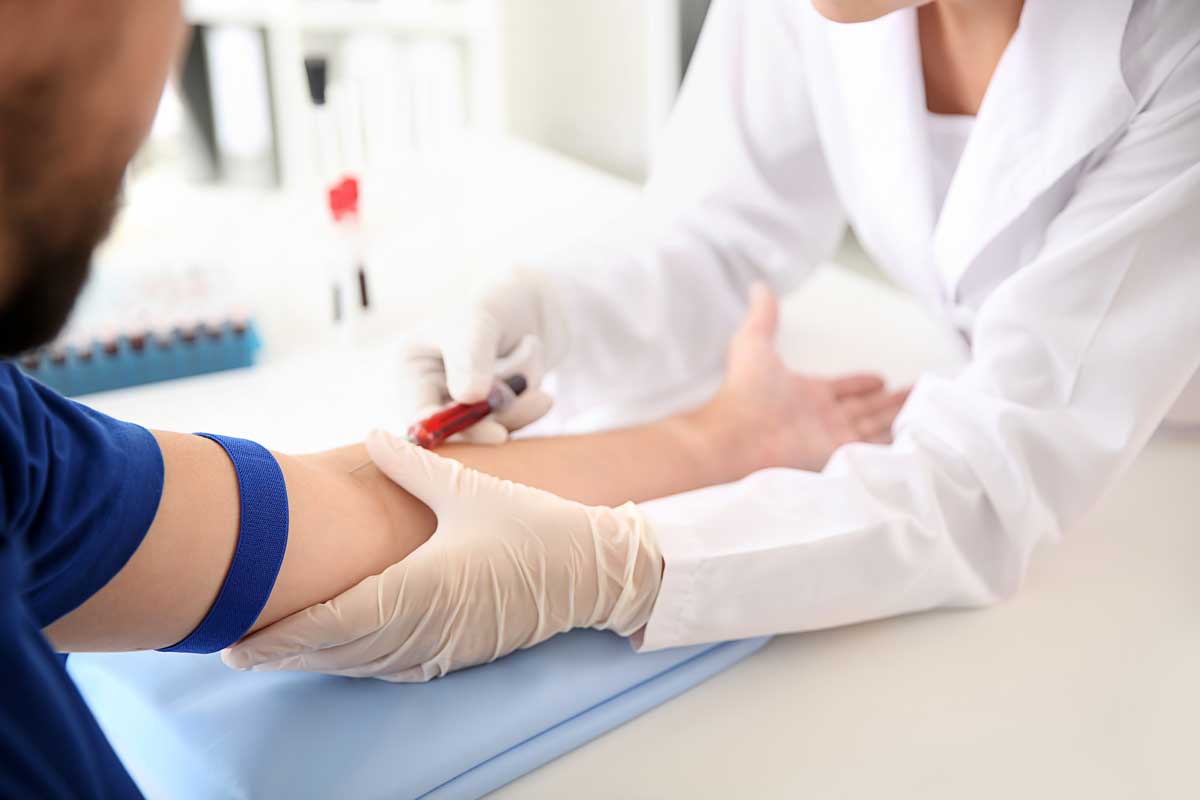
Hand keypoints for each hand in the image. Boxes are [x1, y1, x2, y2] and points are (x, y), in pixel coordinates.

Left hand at [222, 431, 662, 680]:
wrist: (595, 571)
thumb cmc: (535, 528)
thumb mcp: (471, 490)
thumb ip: (413, 466)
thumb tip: (371, 436)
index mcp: (422, 589)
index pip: (335, 622)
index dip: (283, 636)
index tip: (237, 643)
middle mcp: (426, 629)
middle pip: (339, 653)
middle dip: (287, 654)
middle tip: (236, 650)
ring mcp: (443, 649)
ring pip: (364, 665)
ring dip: (318, 662)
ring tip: (275, 653)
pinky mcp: (459, 655)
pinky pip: (393, 667)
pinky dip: (357, 664)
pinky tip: (338, 654)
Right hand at [398, 268, 568, 443]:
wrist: (534, 302)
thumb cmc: (494, 304)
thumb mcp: (477, 323)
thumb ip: (470, 357)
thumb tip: (469, 397)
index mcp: (413, 370)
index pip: (420, 417)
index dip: (453, 432)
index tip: (496, 432)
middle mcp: (433, 393)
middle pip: (459, 431)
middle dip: (502, 414)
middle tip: (541, 399)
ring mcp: (466, 407)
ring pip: (494, 426)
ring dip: (522, 395)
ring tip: (532, 347)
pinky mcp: (494, 414)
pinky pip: (515, 421)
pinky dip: (532, 396)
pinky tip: (538, 364)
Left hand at [693, 283, 909, 474]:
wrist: (739, 436)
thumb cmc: (744, 392)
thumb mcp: (754, 343)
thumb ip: (763, 317)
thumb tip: (759, 287)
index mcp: (806, 394)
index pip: (842, 389)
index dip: (861, 384)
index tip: (881, 379)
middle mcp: (822, 419)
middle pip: (865, 408)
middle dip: (890, 402)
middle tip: (916, 393)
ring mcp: (833, 439)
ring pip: (875, 426)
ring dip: (899, 417)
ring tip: (925, 409)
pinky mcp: (842, 456)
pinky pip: (876, 448)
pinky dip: (896, 442)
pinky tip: (916, 435)